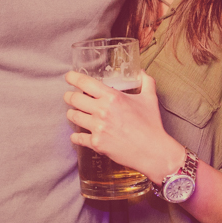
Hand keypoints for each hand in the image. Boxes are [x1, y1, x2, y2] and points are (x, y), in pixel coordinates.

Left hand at [63, 70, 182, 181]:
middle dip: (69, 96)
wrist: (152, 151)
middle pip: (74, 99)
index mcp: (112, 97)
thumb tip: (141, 72)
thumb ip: (146, 82)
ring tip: (75, 113)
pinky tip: (77, 135)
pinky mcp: (96, 143)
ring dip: (72, 113)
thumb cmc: (151, 124)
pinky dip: (76, 136)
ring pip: (73, 116)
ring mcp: (97, 128)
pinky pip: (77, 138)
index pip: (85, 82)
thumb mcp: (150, 99)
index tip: (69, 77)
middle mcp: (102, 111)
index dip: (73, 77)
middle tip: (70, 96)